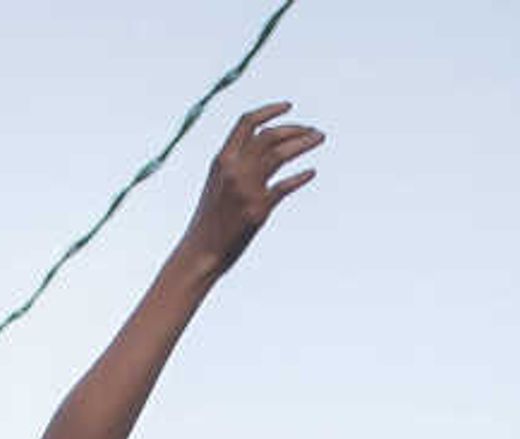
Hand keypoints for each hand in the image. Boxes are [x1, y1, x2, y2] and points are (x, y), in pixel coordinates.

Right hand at [179, 103, 321, 272]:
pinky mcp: (258, 209)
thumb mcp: (216, 183)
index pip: (247, 122)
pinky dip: (301, 176)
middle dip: (295, 128)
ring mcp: (246, 188)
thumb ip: (235, 163)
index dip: (270, 110)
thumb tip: (261, 146)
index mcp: (222, 159)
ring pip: (280, 153)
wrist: (201, 251)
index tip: (288, 106)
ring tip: (318, 139)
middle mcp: (234, 169)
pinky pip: (285, 186)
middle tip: (312, 130)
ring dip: (304, 143)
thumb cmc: (210, 219)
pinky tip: (311, 172)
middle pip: (270, 135)